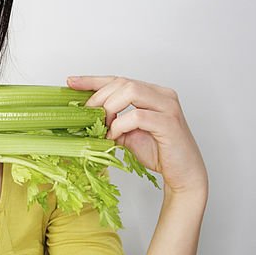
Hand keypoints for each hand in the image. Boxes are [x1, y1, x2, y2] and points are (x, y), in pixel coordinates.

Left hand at [67, 75, 207, 199]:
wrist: (184, 174)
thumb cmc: (160, 153)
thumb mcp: (129, 135)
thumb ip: (114, 122)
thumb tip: (88, 119)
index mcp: (153, 93)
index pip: (119, 79)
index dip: (94, 80)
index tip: (71, 82)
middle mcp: (162, 95)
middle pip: (123, 82)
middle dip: (99, 98)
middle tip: (87, 116)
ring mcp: (167, 107)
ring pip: (131, 91)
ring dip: (109, 108)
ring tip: (102, 126)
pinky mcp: (169, 123)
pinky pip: (138, 116)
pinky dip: (120, 124)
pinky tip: (114, 136)